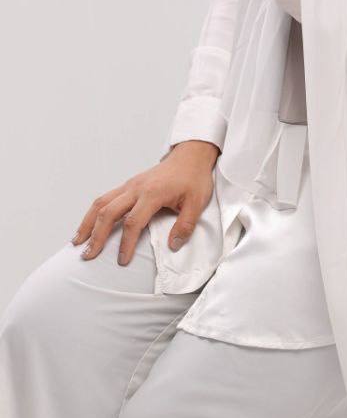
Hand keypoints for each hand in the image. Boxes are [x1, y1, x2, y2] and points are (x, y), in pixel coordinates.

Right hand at [71, 140, 219, 265]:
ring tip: (77, 243)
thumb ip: (185, 225)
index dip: (126, 244)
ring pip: (101, 204)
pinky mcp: (128, 185)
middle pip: (108, 213)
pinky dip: (93, 213)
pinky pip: (105, 199)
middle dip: (96, 236)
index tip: (122, 261)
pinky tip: (87, 226)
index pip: (133, 222)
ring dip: (87, 223)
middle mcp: (136, 188)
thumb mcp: (197, 203)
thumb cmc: (194, 179)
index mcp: (153, 193)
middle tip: (88, 256)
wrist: (190, 156)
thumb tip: (172, 246)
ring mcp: (129, 185)